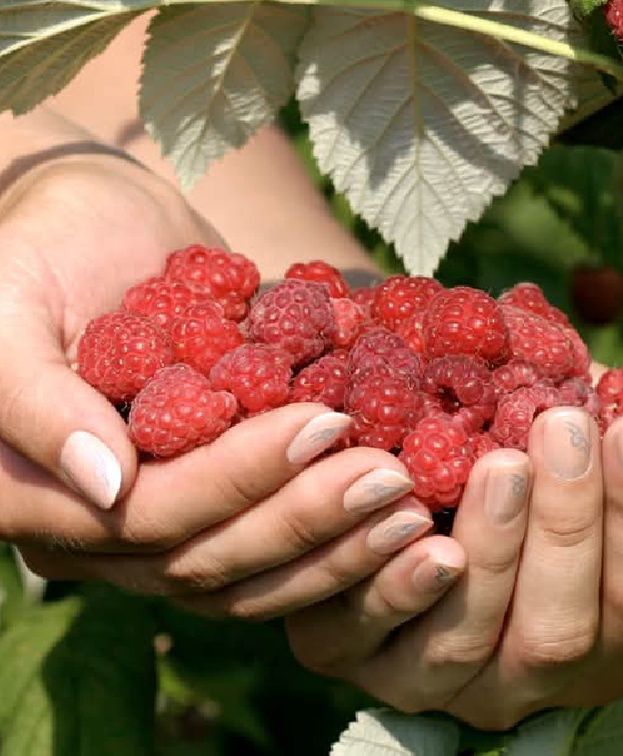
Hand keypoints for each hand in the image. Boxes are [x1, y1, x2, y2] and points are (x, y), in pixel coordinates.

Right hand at [0, 155, 453, 617]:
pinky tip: (415, 504)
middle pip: (213, 557)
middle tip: (395, 482)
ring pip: (255, 567)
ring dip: (340, 545)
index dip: (239, 479)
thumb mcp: (4, 305)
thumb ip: (34, 398)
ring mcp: (168, 518)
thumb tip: (107, 483)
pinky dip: (344, 528)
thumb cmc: (35, 245)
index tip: (324, 426)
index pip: (150, 515)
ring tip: (416, 506)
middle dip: (307, 520)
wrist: (98, 220)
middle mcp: (102, 528)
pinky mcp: (221, 498)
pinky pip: (281, 532)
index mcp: (35, 496)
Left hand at [286, 405, 622, 729]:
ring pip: (461, 641)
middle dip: (565, 526)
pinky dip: (382, 575)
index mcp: (612, 639)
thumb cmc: (577, 454)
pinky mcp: (352, 653)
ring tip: (500, 463)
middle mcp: (530, 681)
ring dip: (487, 551)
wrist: (461, 447)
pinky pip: (362, 631)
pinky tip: (401, 506)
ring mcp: (437, 679)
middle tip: (564, 428)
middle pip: (555, 632)